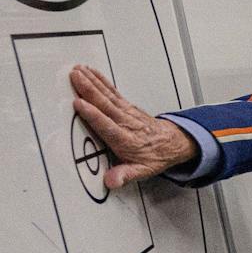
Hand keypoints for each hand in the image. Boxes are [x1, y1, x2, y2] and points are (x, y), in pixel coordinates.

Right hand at [68, 65, 197, 188]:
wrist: (174, 143)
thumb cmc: (154, 157)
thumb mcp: (142, 171)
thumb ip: (125, 175)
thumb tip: (111, 181)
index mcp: (126, 140)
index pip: (108, 126)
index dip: (93, 115)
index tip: (79, 104)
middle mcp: (126, 123)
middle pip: (106, 105)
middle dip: (89, 91)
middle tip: (75, 77)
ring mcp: (127, 113)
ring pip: (108, 96)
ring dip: (92, 82)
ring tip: (78, 71)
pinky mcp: (127, 106)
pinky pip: (113, 92)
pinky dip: (102, 81)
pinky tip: (91, 72)